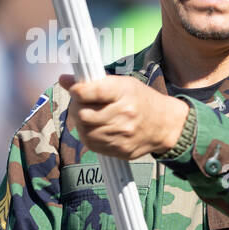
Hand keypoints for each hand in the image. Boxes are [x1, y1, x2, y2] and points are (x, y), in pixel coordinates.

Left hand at [58, 73, 188, 159]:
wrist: (165, 125)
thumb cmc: (141, 100)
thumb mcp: (124, 84)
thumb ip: (94, 83)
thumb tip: (63, 79)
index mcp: (126, 92)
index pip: (94, 91)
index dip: (78, 90)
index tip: (74, 89)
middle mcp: (124, 114)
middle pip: (84, 114)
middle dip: (76, 107)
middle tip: (79, 103)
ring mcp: (122, 135)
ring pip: (85, 130)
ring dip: (81, 122)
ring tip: (89, 115)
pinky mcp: (119, 150)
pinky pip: (92, 144)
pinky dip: (88, 135)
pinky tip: (96, 127)